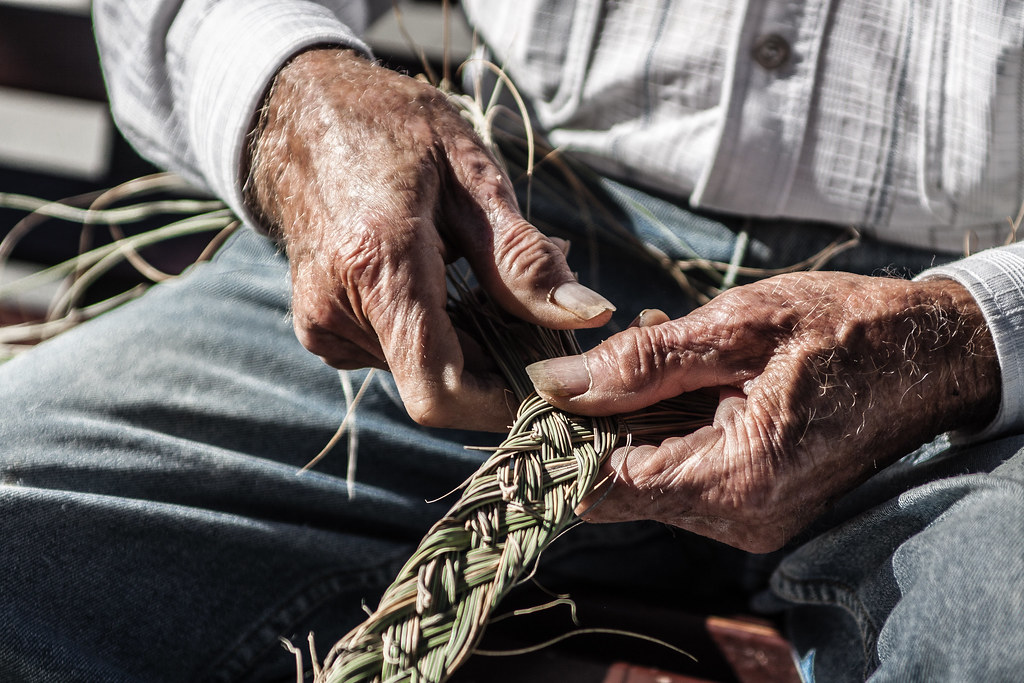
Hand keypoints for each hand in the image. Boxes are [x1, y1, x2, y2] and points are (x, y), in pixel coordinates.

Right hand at [248, 49, 613, 430]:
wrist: (301, 115)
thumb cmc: (393, 129)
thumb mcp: (472, 175)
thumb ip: (523, 258)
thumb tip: (587, 316)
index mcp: (378, 263)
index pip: (441, 390)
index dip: (503, 402)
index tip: (551, 378)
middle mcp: (338, 307)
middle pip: (442, 381)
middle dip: (500, 355)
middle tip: (531, 295)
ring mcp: (323, 324)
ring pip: (422, 371)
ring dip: (470, 339)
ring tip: (481, 270)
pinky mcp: (321, 329)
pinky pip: (396, 354)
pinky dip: (435, 331)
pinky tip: (441, 279)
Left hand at [527, 272, 999, 550]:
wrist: (930, 355)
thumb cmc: (844, 329)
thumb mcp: (737, 326)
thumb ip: (640, 363)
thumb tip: (553, 384)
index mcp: (736, 478)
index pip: (604, 486)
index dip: (563, 440)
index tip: (543, 391)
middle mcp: (739, 518)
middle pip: (620, 487)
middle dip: (599, 422)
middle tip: (606, 352)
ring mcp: (750, 518)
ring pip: (648, 479)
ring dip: (636, 418)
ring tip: (655, 350)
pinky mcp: (757, 504)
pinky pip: (684, 474)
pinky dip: (669, 427)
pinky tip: (682, 375)